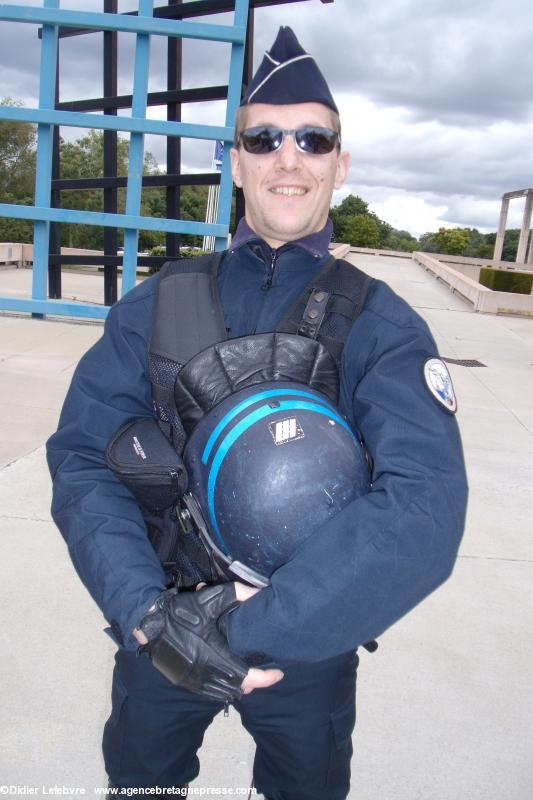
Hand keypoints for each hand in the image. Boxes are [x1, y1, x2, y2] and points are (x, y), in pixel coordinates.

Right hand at [134, 582, 282, 697]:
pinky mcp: (186, 683)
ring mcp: (195, 682)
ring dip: (238, 685)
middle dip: (254, 682)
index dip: (265, 678)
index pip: (247, 677)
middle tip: (263, 670)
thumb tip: (256, 591)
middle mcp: (206, 674)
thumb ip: (234, 594)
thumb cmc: (179, 613)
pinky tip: (226, 673)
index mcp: (214, 657)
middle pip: (239, 689)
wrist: (149, 626)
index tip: (278, 673)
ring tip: (248, 673)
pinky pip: (211, 692)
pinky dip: (223, 687)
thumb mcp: (207, 600)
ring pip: (225, 693)